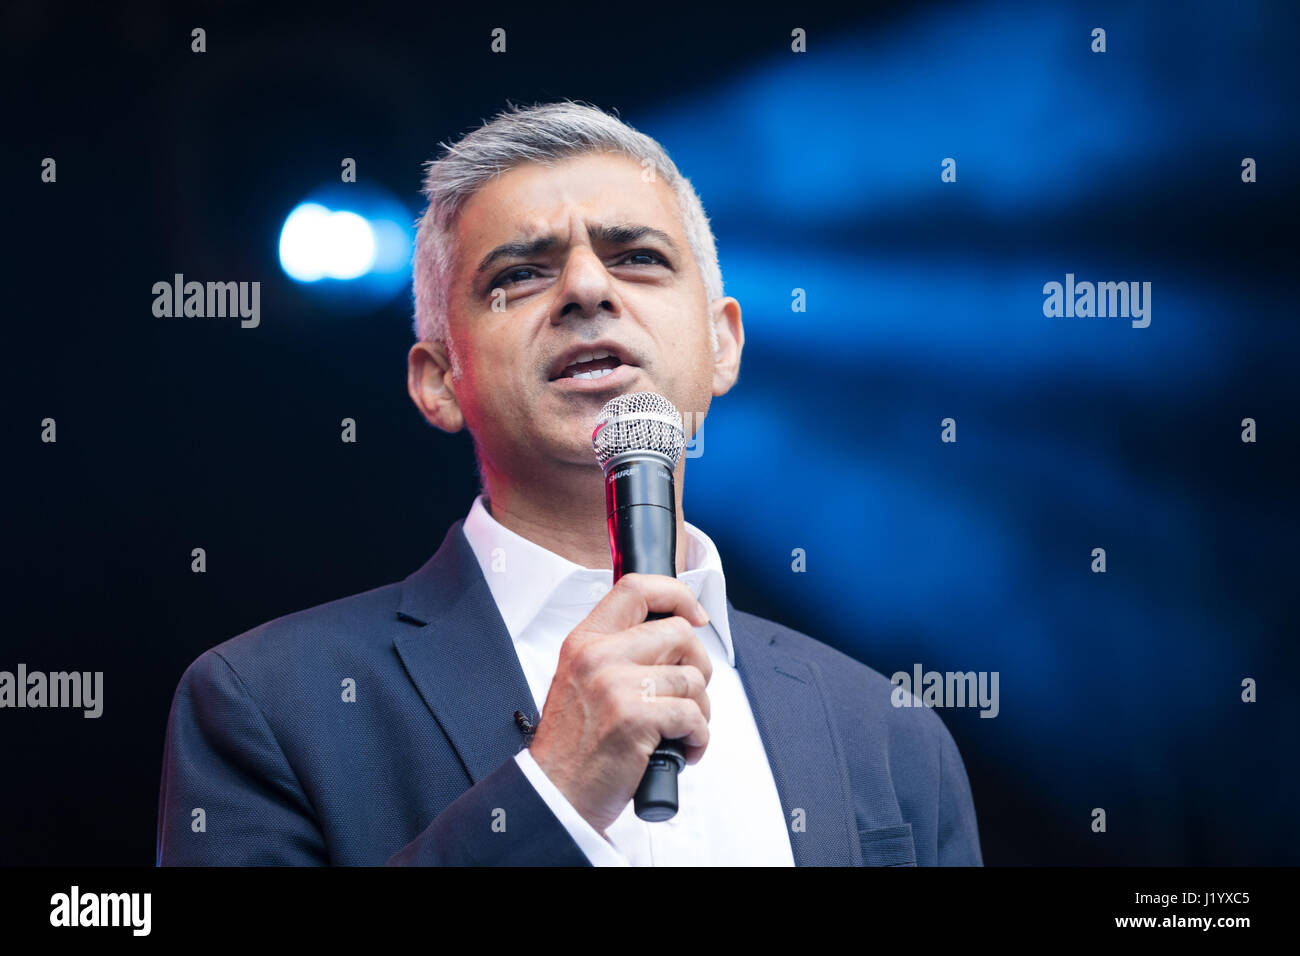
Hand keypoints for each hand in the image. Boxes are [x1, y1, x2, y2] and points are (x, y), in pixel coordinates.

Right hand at [527, 573, 712, 833]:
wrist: (554, 795)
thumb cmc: (574, 745)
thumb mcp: (581, 680)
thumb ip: (616, 652)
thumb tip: (676, 635)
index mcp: (584, 641)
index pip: (636, 588)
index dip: (677, 594)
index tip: (696, 615)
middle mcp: (598, 656)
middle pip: (679, 633)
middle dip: (699, 666)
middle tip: (689, 694)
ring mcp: (615, 686)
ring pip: (692, 679)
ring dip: (700, 710)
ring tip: (680, 731)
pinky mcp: (634, 719)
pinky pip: (693, 716)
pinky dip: (698, 738)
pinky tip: (682, 751)